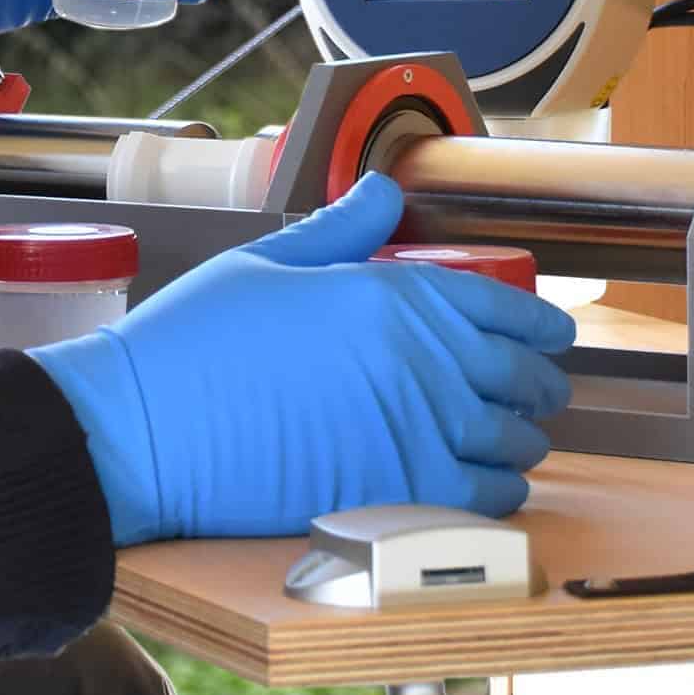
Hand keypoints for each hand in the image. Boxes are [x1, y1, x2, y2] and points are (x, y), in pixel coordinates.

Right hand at [28, 174, 577, 544]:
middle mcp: (420, 363)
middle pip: (524, 378)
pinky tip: (482, 484)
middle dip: (537, 383)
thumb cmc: (192, 342)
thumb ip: (340, 230)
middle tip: (532, 390)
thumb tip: (386, 194)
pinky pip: (488, 500)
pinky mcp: (399, 497)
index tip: (550, 334)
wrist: (143, 428)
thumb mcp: (264, 262)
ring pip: (516, 444)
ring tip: (507, 440)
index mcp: (392, 296)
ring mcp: (416, 434)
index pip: (506, 307)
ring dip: (520, 440)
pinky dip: (499, 493)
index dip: (541, 324)